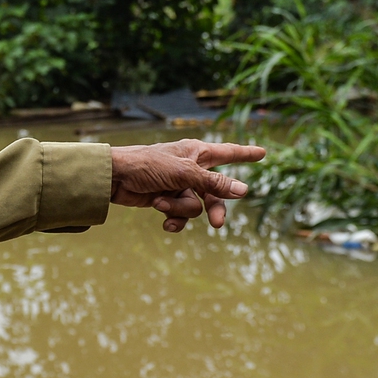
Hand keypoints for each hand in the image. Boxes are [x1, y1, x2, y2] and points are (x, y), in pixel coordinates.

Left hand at [110, 139, 267, 232]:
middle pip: (216, 192)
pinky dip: (173, 218)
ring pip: (196, 206)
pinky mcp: (166, 200)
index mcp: (197, 153)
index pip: (228, 153)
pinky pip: (181, 215)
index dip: (246, 154)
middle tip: (217, 224)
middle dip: (214, 208)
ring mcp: (178, 185)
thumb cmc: (147, 166)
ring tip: (162, 203)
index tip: (263, 153)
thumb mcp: (184, 173)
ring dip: (180, 208)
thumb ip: (214, 183)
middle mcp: (191, 169)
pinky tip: (162, 219)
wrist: (114, 179)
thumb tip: (244, 190)